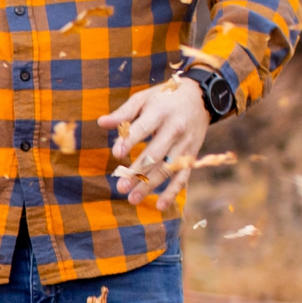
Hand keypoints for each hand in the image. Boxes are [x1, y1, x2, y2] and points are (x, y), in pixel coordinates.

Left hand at [97, 79, 208, 207]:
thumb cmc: (164, 98)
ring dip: (150, 185)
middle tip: (121, 186)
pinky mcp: (192, 155)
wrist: (200, 96)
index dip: (130, 141)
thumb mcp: (144, 99)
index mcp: (161, 112)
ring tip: (132, 199)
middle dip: (138, 171)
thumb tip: (101, 123)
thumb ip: (123, 113)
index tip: (116, 154)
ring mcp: (185, 144)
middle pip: (156, 153)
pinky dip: (173, 192)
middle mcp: (175, 129)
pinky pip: (183, 176)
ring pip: (168, 168)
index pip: (144, 128)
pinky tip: (160, 206)